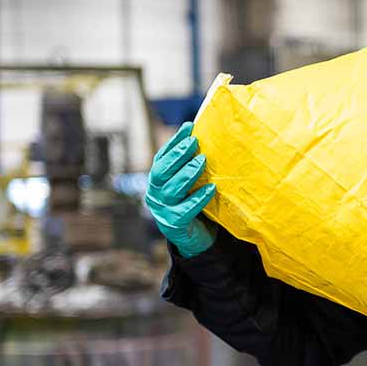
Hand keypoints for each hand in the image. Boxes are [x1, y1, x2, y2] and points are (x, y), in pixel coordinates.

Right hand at [145, 122, 216, 257]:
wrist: (194, 238)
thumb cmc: (193, 204)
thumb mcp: (189, 183)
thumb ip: (190, 165)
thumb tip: (205, 136)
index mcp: (157, 181)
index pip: (162, 157)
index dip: (174, 142)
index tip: (189, 127)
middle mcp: (155, 194)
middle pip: (161, 171)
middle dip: (178, 155)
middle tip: (195, 142)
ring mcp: (162, 210)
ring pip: (171, 189)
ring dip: (187, 174)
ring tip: (203, 161)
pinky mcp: (174, 225)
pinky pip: (185, 210)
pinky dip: (198, 198)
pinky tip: (211, 188)